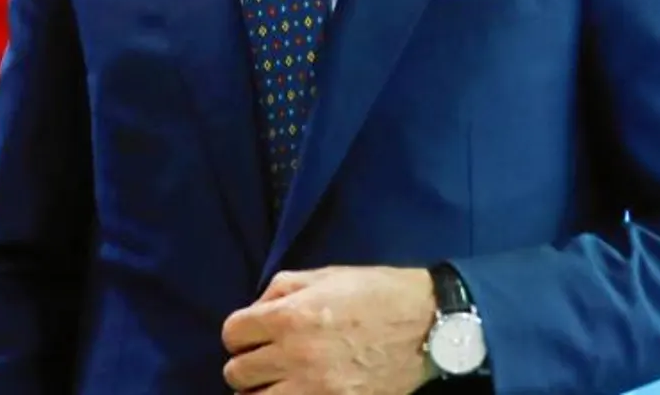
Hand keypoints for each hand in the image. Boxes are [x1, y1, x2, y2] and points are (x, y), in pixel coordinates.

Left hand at [220, 266, 435, 394]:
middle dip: (247, 365)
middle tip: (266, 362)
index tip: (252, 337)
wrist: (428, 325)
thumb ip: (279, 290)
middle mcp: (296, 356)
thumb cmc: (375, 293)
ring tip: (277, 384)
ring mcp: (317, 389)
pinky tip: (298, 393)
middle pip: (237, 373)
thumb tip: (254, 311)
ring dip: (261, 393)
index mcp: (288, 317)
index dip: (240, 334)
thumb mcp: (323, 276)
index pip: (231, 334)